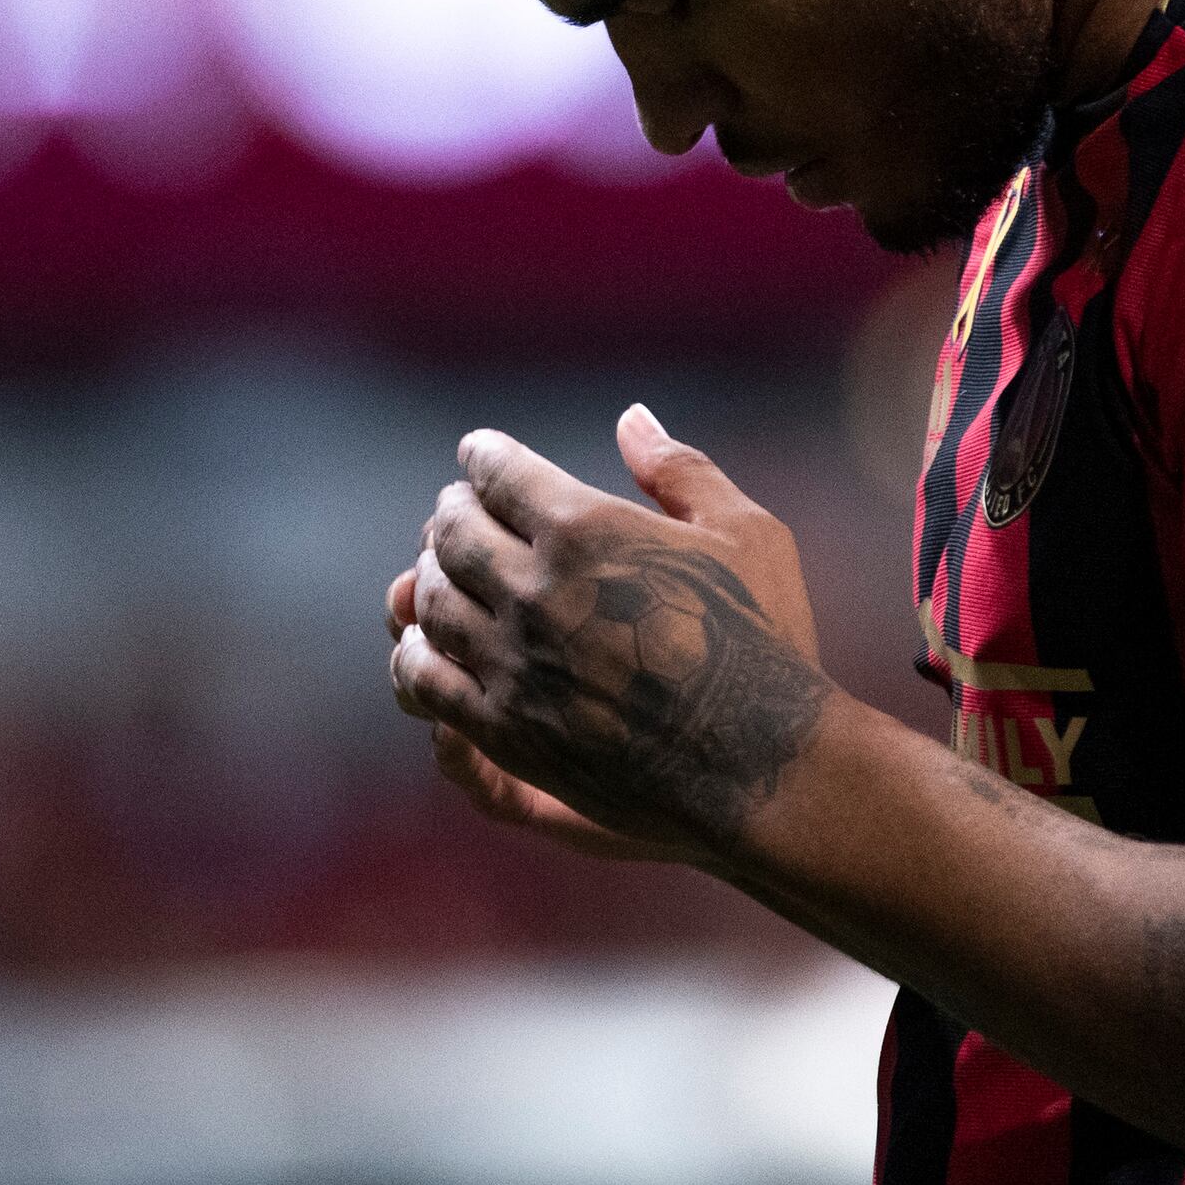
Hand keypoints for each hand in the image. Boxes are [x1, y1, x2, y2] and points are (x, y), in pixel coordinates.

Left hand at [386, 404, 833, 859]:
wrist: (762, 768)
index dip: (482, 456)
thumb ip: (679, 469)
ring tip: (447, 571)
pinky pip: (425, 681)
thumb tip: (630, 417)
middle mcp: (535, 592)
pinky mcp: (504, 730)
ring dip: (430, 577)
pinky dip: (416, 653)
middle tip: (460, 509)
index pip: (497, 473)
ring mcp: (513, 665)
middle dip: (451, 511)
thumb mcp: (746, 534)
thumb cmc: (767, 642)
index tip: (480, 455)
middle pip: (452, 533)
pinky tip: (429, 644)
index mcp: (585, 530)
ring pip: (431, 603)